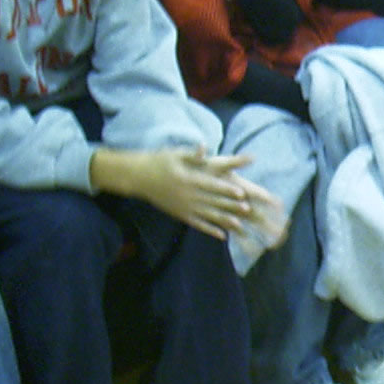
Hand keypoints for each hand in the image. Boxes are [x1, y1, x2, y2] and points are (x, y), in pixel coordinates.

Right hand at [93, 146, 255, 239]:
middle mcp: (186, 195)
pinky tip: (222, 235)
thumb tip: (206, 148)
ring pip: (207, 215)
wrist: (137, 177)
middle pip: (211, 201)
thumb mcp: (176, 154)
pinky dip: (210, 230)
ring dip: (223, 220)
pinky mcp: (179, 214)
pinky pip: (197, 224)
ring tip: (239, 225)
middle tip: (247, 209)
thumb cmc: (159, 161)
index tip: (241, 192)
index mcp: (187, 179)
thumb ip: (194, 155)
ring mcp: (182, 207)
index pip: (211, 186)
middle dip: (230, 205)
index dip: (226, 189)